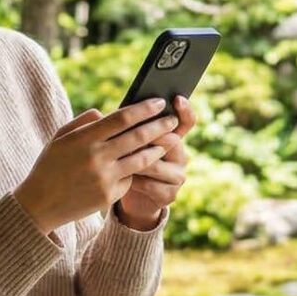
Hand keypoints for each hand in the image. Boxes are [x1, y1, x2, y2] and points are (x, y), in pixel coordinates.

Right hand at [14, 98, 177, 235]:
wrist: (38, 205)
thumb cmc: (49, 166)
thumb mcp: (59, 138)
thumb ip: (83, 123)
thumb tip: (105, 113)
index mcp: (85, 138)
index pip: (122, 118)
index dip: (144, 109)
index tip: (158, 102)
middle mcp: (97, 157)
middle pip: (138, 136)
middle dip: (160, 126)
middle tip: (173, 119)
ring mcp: (104, 178)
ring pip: (141, 159)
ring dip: (159, 148)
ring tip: (170, 140)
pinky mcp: (109, 196)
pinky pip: (130, 179)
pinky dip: (136, 170)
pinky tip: (143, 164)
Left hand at [116, 96, 196, 229]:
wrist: (127, 197)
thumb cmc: (125, 161)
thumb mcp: (127, 141)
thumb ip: (128, 126)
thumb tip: (110, 111)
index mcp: (173, 138)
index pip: (186, 121)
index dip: (185, 110)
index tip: (176, 98)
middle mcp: (180, 155)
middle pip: (170, 140)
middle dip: (147, 137)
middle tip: (128, 134)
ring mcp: (177, 176)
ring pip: (156, 163)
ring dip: (135, 160)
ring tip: (118, 157)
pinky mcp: (169, 195)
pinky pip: (149, 184)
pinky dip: (132, 180)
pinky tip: (120, 177)